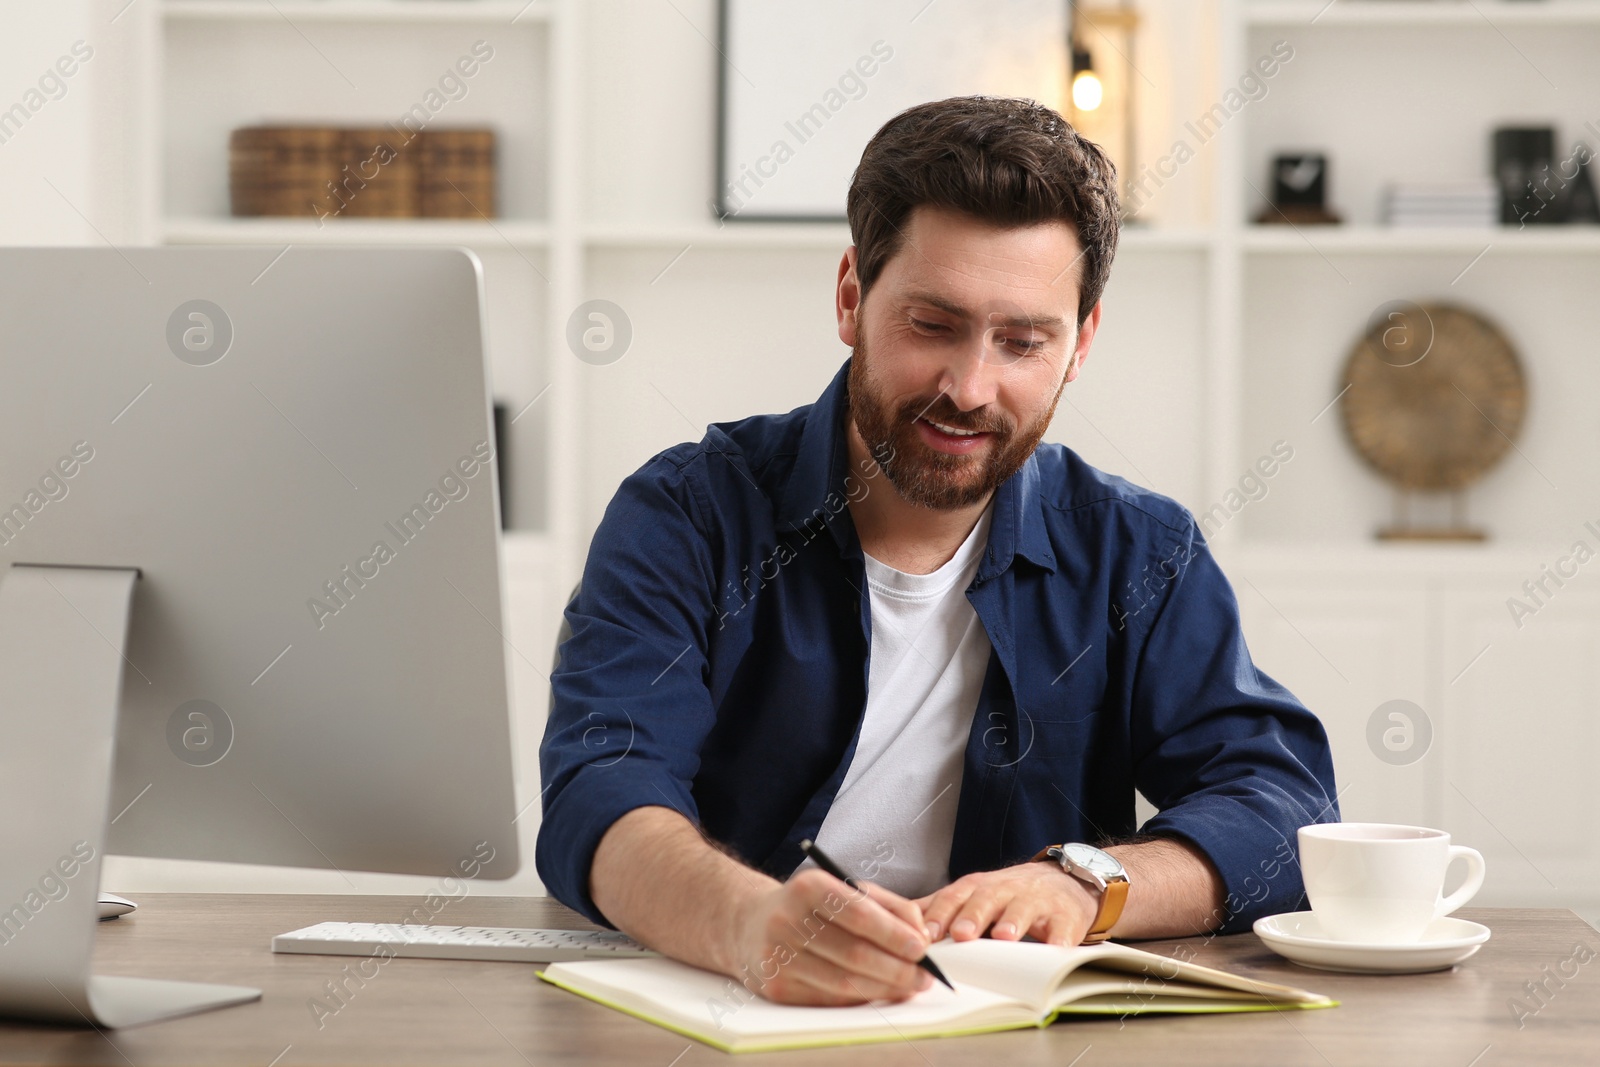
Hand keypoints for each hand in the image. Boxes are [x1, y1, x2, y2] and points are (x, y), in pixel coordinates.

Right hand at [725, 868, 933, 1005]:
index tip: (922, 948)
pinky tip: (878, 992)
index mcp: (808, 887)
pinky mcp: (776, 987)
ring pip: (844, 982)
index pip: (859, 913)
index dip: (894, 934)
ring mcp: (779, 956)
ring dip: (884, 988)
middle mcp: (788, 919)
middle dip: (897, 968)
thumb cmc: (810, 907)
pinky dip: (861, 999)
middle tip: (924, 976)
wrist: (750, 925)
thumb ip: (889, 906)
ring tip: (909, 987)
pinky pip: (829, 999)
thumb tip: (921, 935)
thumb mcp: (845, 890)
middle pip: (855, 953)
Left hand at [916, 860, 1098, 944]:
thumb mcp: (973, 895)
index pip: (953, 897)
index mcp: (978, 888)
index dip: (939, 914)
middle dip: (971, 916)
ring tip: (1004, 937)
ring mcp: (1036, 901)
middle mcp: (1005, 890)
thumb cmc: (1008, 895)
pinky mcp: (1065, 916)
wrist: (1064, 881)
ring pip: (1023, 908)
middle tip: (960, 934)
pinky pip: (1063, 928)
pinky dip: (1060, 939)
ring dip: (1012, 922)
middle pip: (985, 899)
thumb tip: (894, 920)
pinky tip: (1056, 949)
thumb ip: (939, 907)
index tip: (924, 935)